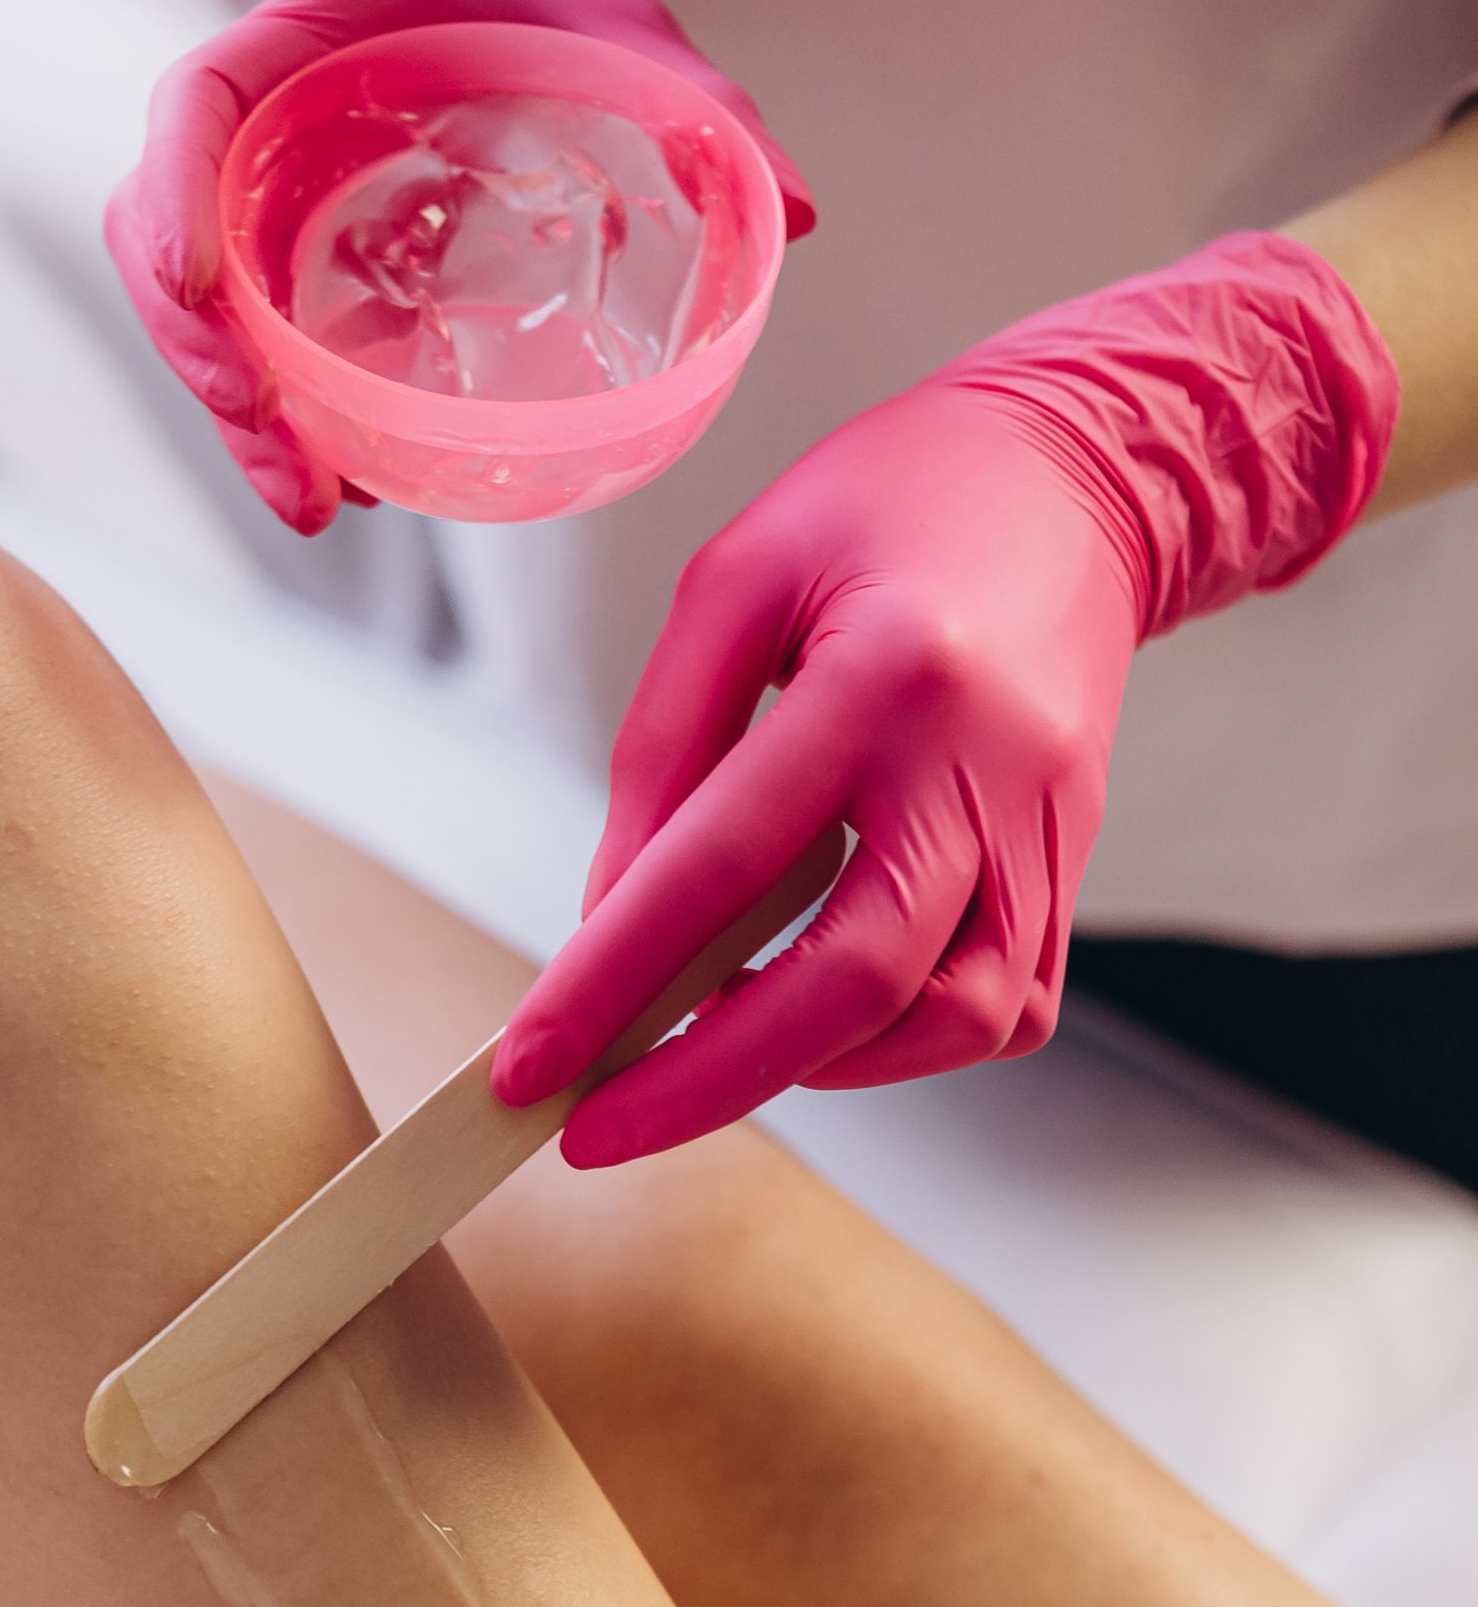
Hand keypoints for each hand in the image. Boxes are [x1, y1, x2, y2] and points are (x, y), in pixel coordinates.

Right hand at [105, 0, 812, 534]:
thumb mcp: (622, 24)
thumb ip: (703, 105)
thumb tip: (795, 214)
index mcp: (306, 34)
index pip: (198, 103)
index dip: (180, 196)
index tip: (210, 287)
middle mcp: (256, 113)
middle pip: (170, 242)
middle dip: (210, 365)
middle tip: (293, 472)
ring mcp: (256, 184)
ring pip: (193, 302)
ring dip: (234, 410)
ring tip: (312, 500)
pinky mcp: (279, 239)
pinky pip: (243, 324)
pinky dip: (271, 403)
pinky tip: (336, 474)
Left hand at [492, 234, 1398, 1163]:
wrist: (1078, 478)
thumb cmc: (891, 508)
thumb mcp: (736, 580)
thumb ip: (664, 750)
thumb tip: (608, 919)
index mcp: (884, 674)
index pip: (724, 864)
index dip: (614, 979)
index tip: (529, 1065)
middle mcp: (981, 765)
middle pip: (853, 978)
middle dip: (710, 1079)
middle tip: (598, 1127)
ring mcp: (1046, 827)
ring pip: (951, 1017)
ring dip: (818, 1064)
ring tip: (713, 1048)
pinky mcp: (1073, 864)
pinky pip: (1006, 1008)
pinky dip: (906, 1043)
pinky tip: (827, 1014)